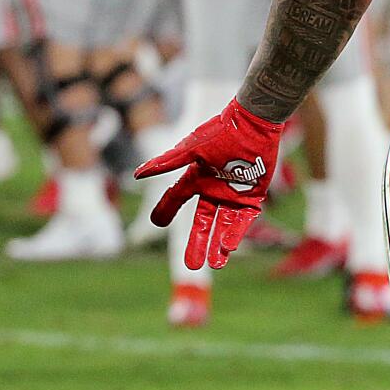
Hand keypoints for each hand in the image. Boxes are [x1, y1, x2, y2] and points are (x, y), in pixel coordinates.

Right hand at [135, 100, 283, 269]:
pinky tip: (228, 247)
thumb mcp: (191, 149)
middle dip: (197, 243)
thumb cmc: (221, 132)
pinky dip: (235, 233)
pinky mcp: (252, 197)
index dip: (166, 210)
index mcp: (197, 178)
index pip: (177, 198)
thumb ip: (167, 163)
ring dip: (218, 244)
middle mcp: (214, 190)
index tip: (156, 223)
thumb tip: (137, 174)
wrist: (252, 123)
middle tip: (191, 266)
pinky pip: (243, 220)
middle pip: (203, 223)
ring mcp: (233, 195)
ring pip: (223, 226)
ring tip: (213, 265)